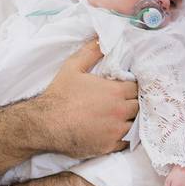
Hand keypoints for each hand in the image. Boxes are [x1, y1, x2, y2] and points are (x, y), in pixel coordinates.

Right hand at [39, 39, 138, 158]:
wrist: (45, 124)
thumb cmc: (59, 95)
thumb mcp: (73, 67)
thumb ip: (91, 51)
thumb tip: (101, 39)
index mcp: (115, 91)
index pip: (136, 87)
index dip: (131, 86)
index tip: (125, 87)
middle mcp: (120, 111)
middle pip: (138, 106)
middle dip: (133, 102)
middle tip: (123, 102)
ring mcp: (115, 131)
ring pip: (135, 124)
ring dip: (130, 120)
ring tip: (121, 116)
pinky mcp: (109, 146)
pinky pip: (126, 142)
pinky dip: (124, 137)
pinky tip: (116, 131)